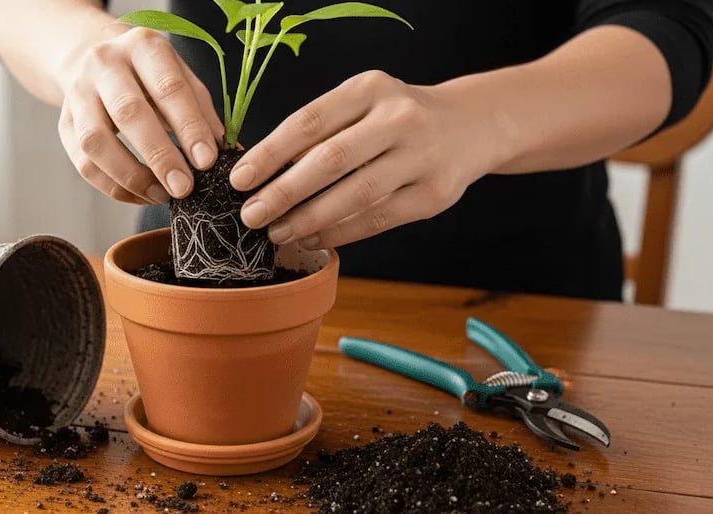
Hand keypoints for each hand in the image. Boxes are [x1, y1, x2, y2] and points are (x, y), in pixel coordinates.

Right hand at [57, 25, 224, 203]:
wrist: (95, 62)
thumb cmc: (151, 76)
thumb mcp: (181, 78)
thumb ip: (203, 113)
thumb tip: (230, 155)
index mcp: (142, 47)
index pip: (167, 87)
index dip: (189, 126)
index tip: (207, 161)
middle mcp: (104, 65)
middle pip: (128, 112)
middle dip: (159, 155)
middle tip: (184, 187)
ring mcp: (78, 94)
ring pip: (95, 141)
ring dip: (131, 175)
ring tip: (161, 195)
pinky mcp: (64, 125)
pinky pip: (84, 164)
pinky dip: (114, 187)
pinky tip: (141, 195)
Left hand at [229, 70, 501, 248]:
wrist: (473, 125)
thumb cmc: (398, 118)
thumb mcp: (363, 105)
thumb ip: (321, 131)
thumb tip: (261, 174)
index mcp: (370, 89)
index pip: (309, 122)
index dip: (270, 153)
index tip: (239, 179)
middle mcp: (399, 119)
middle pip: (330, 161)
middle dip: (283, 192)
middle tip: (250, 214)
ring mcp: (421, 158)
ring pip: (355, 195)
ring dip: (309, 218)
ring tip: (276, 231)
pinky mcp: (433, 195)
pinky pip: (377, 219)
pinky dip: (339, 232)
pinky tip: (312, 237)